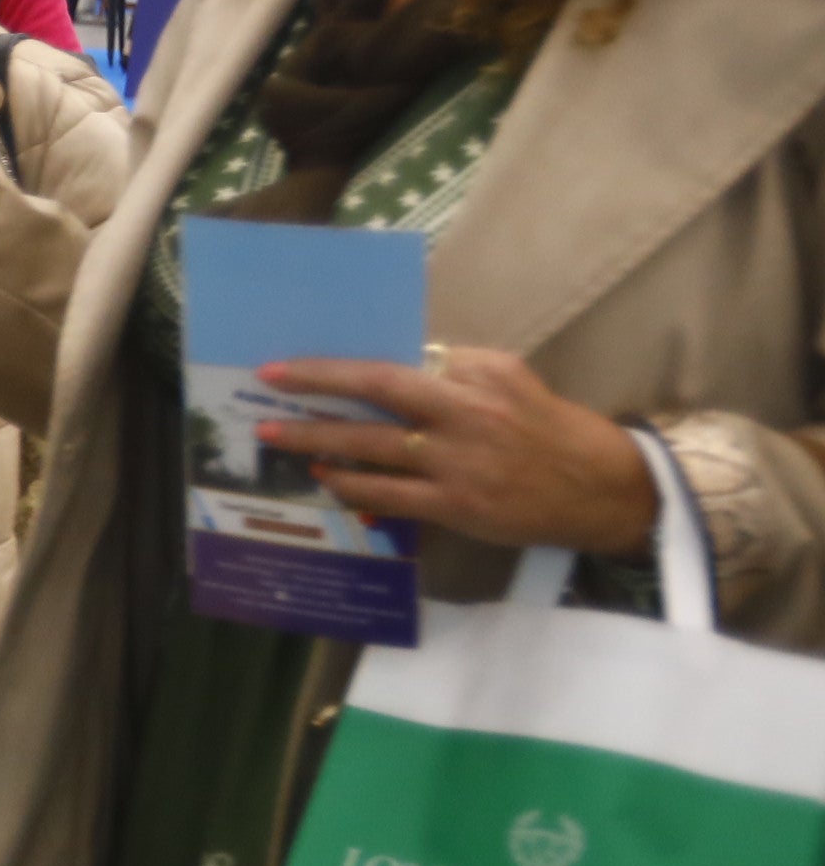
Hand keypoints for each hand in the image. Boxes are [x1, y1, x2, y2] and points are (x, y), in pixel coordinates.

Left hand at [257, 348, 660, 556]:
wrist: (599, 486)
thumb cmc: (546, 427)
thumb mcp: (507, 381)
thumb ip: (452, 371)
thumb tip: (389, 362)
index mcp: (478, 374)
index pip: (396, 361)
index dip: (337, 365)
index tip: (290, 364)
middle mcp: (467, 411)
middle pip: (378, 391)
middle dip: (316, 388)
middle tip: (266, 386)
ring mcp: (460, 461)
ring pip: (372, 447)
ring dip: (317, 441)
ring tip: (275, 437)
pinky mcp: (458, 504)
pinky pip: (389, 495)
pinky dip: (351, 485)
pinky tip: (326, 478)